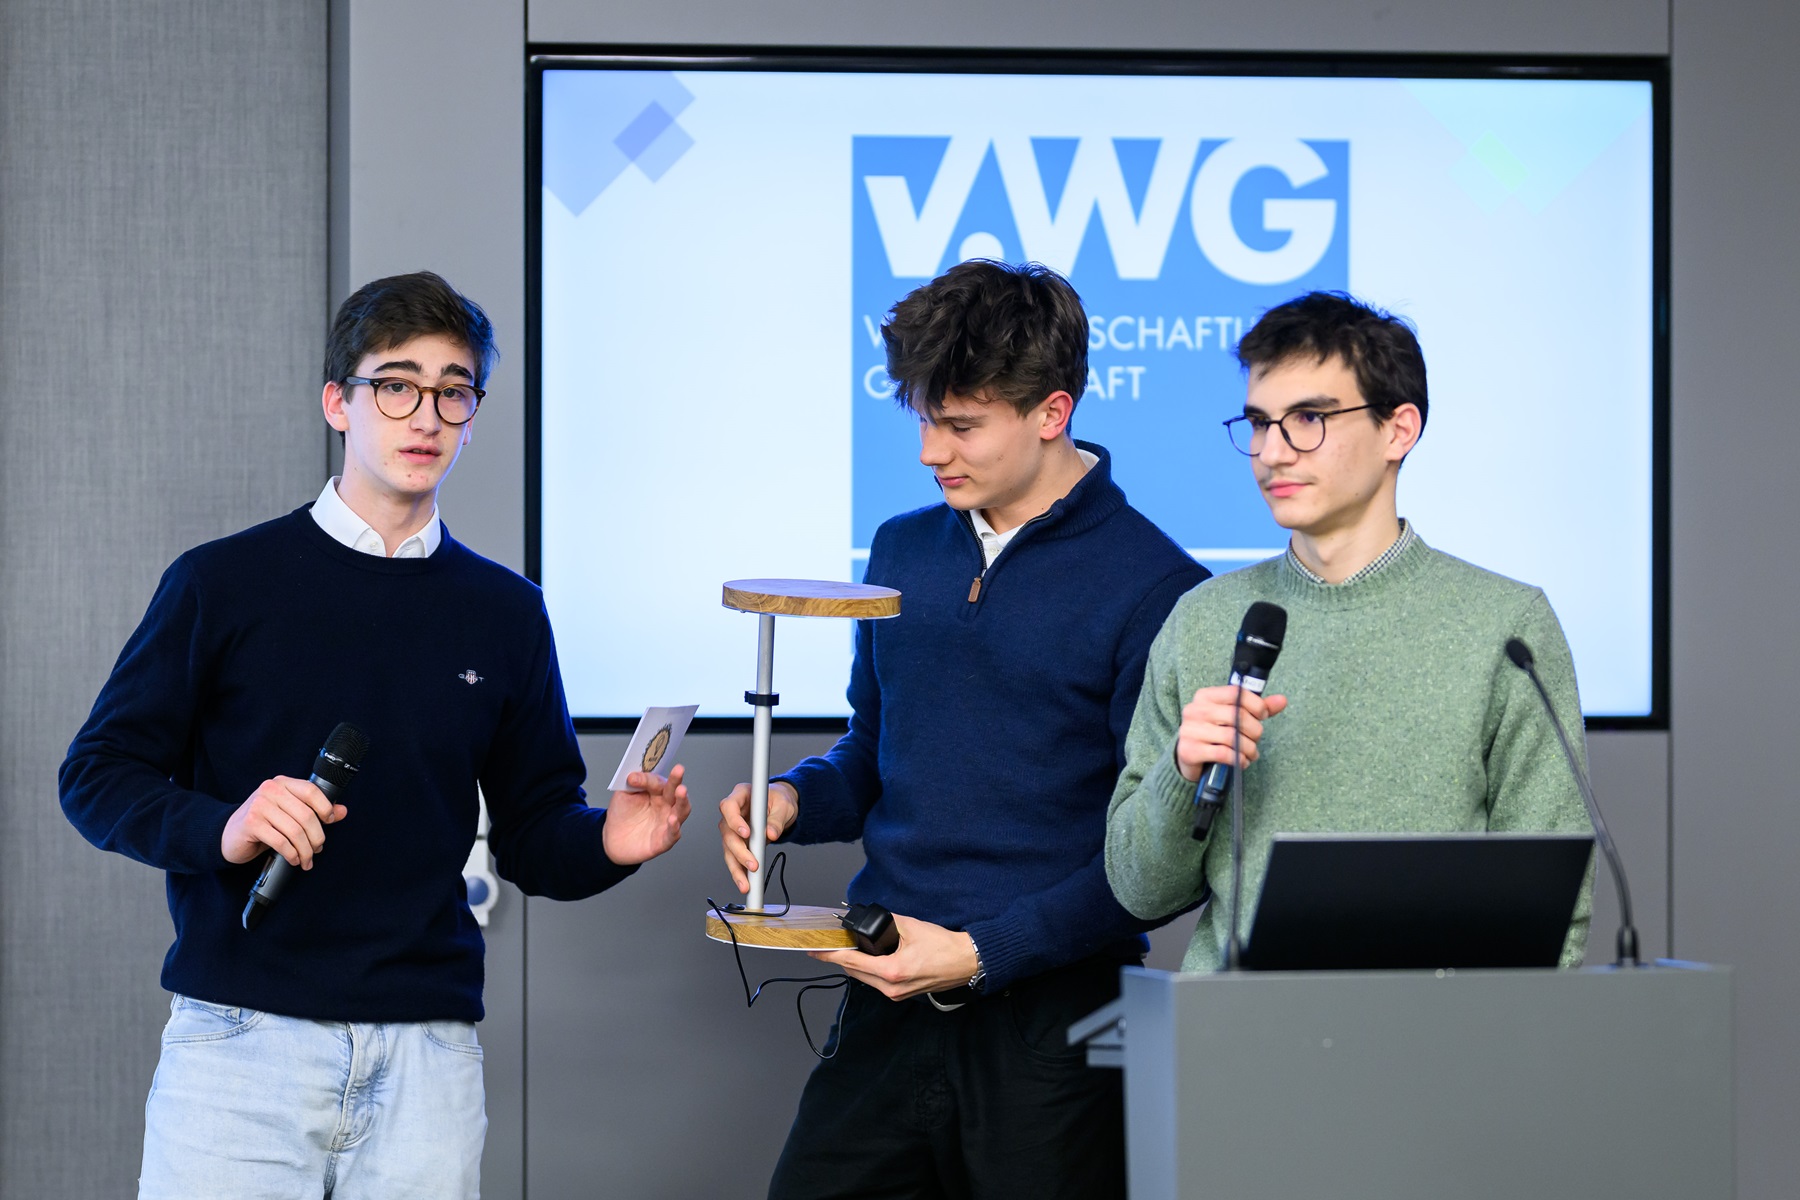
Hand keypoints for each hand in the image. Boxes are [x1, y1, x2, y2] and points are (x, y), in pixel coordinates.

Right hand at [221, 776, 344, 867]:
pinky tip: (293, 859)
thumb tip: (342, 811)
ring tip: (306, 859)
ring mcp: (259, 806)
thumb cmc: (262, 822)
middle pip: (306, 815)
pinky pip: (281, 842)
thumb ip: (315, 810)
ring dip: (305, 850)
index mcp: (283, 783)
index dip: (325, 807)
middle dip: (316, 837)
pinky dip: (291, 854)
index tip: (330, 821)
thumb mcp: (289, 813)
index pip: (311, 790)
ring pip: (295, 831)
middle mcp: (270, 790)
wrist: (229, 834)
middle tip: (317, 849)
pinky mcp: (251, 823)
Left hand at [602, 765, 691, 865]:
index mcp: (657, 792)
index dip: (647, 779)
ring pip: (682, 811)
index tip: (632, 778)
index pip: (657, 781)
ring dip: (683, 801)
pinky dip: (675, 828)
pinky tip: (673, 820)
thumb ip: (630, 784)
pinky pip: (673, 834)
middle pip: (675, 791)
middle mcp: (666, 806)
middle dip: (677, 780)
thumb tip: (633, 775)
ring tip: (681, 791)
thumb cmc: (622, 815)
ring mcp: (667, 822)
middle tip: (678, 769)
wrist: (613, 840)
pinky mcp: (664, 840)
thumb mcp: (624, 795)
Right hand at [717, 780, 798, 893]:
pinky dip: (740, 872)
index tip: (746, 833)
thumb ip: (777, 819)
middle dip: (739, 851)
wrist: (780, 807)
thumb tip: (771, 834)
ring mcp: (733, 828)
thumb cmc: (779, 800)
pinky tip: (745, 883)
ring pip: (728, 849)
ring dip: (737, 868)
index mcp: (741, 795)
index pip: (729, 806)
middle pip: (727, 832)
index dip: (734, 820)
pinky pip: (735, 858)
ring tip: (746, 883)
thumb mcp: (784, 805)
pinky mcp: (738, 842)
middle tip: (753, 864)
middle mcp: (733, 812)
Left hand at [809, 915, 979, 1000]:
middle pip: (854, 972)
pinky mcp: (902, 993)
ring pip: (864, 978)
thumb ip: (887, 922)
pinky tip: (867, 958)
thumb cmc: (944, 947)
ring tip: (848, 948)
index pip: (851, 962)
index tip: (815, 950)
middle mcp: (891, 987)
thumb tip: (870, 919)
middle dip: (842, 957)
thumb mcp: (912, 927)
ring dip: (855, 964)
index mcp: (891, 971)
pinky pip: (876, 982)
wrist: (966, 962)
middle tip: (831, 943)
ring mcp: (896, 994)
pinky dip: (868, 969)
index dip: (830, 955)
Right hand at [1175, 685, 1289, 782]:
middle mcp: (1195, 710)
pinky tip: (1241, 762)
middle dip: (1254, 730)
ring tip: (1251, 753)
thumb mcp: (1233, 717)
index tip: (1263, 716)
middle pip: (1236, 715)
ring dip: (1248, 748)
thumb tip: (1282, 700)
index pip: (1235, 693)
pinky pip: (1223, 753)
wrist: (1188, 757)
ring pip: (1231, 737)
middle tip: (1256, 740)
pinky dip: (1238, 759)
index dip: (1255, 705)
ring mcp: (1190, 730)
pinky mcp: (1189, 750)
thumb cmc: (1214, 734)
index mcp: (1205, 696)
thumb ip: (1256, 708)